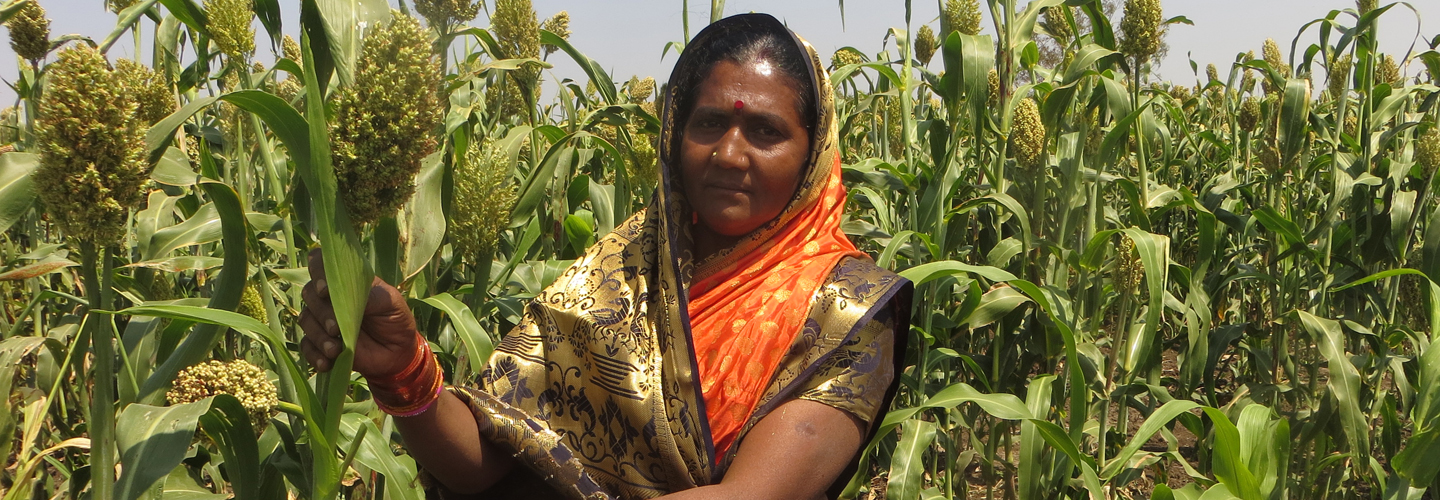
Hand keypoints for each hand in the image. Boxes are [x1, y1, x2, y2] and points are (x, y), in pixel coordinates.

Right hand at [298, 248, 419, 379]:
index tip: (325, 290)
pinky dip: (314, 355)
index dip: (318, 271)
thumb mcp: (393, 304)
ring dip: (318, 336)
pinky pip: (307, 347)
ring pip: (306, 321)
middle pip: (309, 294)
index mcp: (347, 281)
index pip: (322, 264)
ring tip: (335, 350)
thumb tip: (352, 295)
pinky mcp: (320, 343)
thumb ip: (375, 296)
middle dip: (321, 312)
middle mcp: (330, 298)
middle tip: (336, 328)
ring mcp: (322, 320)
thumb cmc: (395, 320)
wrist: (397, 352)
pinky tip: (327, 363)